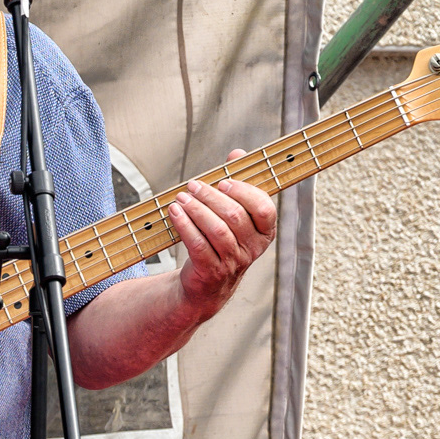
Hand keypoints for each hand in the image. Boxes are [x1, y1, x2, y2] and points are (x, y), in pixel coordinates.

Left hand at [167, 154, 276, 320]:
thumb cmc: (220, 241)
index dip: (243, 192)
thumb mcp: (233, 214)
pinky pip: (198, 245)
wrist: (207, 284)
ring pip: (216, 230)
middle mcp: (253, 249)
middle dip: (211, 196)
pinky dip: (184, 225)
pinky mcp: (211, 272)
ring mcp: (233, 262)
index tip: (222, 182)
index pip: (264, 209)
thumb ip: (237, 184)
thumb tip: (237, 154)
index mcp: (264, 232)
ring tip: (181, 198)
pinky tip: (174, 213)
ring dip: (196, 209)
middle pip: (235, 216)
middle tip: (193, 185)